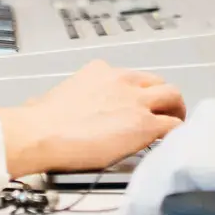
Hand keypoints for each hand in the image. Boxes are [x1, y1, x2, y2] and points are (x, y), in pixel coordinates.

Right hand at [0, 60, 185, 176]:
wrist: (43, 132)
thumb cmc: (42, 119)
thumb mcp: (53, 95)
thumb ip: (59, 98)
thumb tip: (38, 105)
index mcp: (101, 71)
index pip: (131, 77)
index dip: (138, 93)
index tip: (135, 106)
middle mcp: (123, 80)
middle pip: (158, 82)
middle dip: (163, 98)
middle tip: (164, 113)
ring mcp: (136, 101)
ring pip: (172, 96)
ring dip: (176, 111)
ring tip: (175, 126)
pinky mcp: (144, 124)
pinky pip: (172, 126)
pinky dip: (176, 133)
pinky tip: (172, 143)